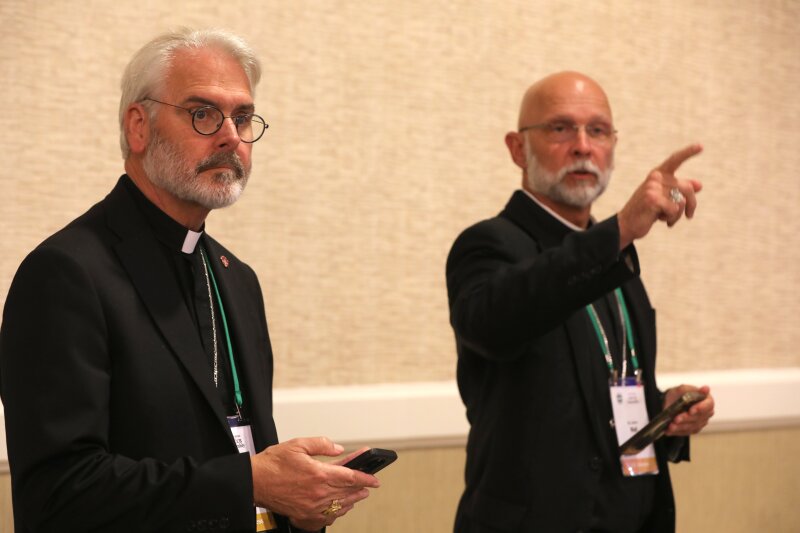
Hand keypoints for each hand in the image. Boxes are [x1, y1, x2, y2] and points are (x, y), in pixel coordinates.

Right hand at [250, 437, 378, 530]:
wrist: (254, 482)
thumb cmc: (272, 464)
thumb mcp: (298, 445)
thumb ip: (321, 444)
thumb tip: (337, 448)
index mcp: (318, 474)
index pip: (351, 477)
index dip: (366, 478)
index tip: (375, 479)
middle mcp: (317, 493)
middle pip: (348, 493)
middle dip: (361, 489)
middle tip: (368, 486)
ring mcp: (311, 507)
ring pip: (339, 506)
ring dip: (351, 501)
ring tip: (356, 496)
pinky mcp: (303, 516)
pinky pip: (326, 519)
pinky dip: (335, 514)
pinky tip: (337, 509)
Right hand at [618, 144, 703, 248]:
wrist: (627, 224)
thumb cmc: (647, 211)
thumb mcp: (665, 199)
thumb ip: (680, 191)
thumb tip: (699, 185)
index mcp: (658, 174)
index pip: (675, 160)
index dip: (688, 152)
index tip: (701, 146)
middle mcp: (655, 178)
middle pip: (687, 187)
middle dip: (692, 204)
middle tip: (690, 215)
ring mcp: (652, 187)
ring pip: (682, 201)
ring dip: (678, 214)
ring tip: (666, 218)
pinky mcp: (652, 199)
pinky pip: (674, 209)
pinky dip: (671, 218)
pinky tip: (659, 219)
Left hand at [663, 384, 714, 436]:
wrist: (671, 402)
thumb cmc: (679, 394)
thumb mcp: (682, 389)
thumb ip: (692, 389)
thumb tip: (706, 388)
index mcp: (707, 400)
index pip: (708, 405)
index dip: (701, 408)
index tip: (691, 410)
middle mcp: (706, 413)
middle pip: (699, 418)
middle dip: (686, 419)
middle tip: (676, 419)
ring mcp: (700, 422)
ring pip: (692, 426)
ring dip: (681, 426)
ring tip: (671, 425)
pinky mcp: (693, 429)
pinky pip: (686, 432)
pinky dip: (677, 431)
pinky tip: (669, 430)